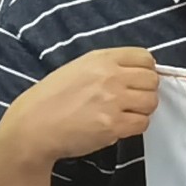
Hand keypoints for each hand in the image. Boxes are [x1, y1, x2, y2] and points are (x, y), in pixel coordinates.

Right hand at [5, 47, 162, 165]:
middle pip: (152, 80)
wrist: (33, 126)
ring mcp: (113, 101)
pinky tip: (117, 126)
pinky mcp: (113, 125)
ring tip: (123, 114)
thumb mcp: (77, 69)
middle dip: (145, 91)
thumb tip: (136, 73)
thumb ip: (107, 67)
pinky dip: (134, 127)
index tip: (136, 81)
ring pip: (151, 102)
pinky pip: (142, 124)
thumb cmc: (51, 99)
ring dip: (141, 110)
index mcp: (101, 59)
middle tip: (130, 101)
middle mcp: (109, 76)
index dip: (145, 71)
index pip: (145, 58)